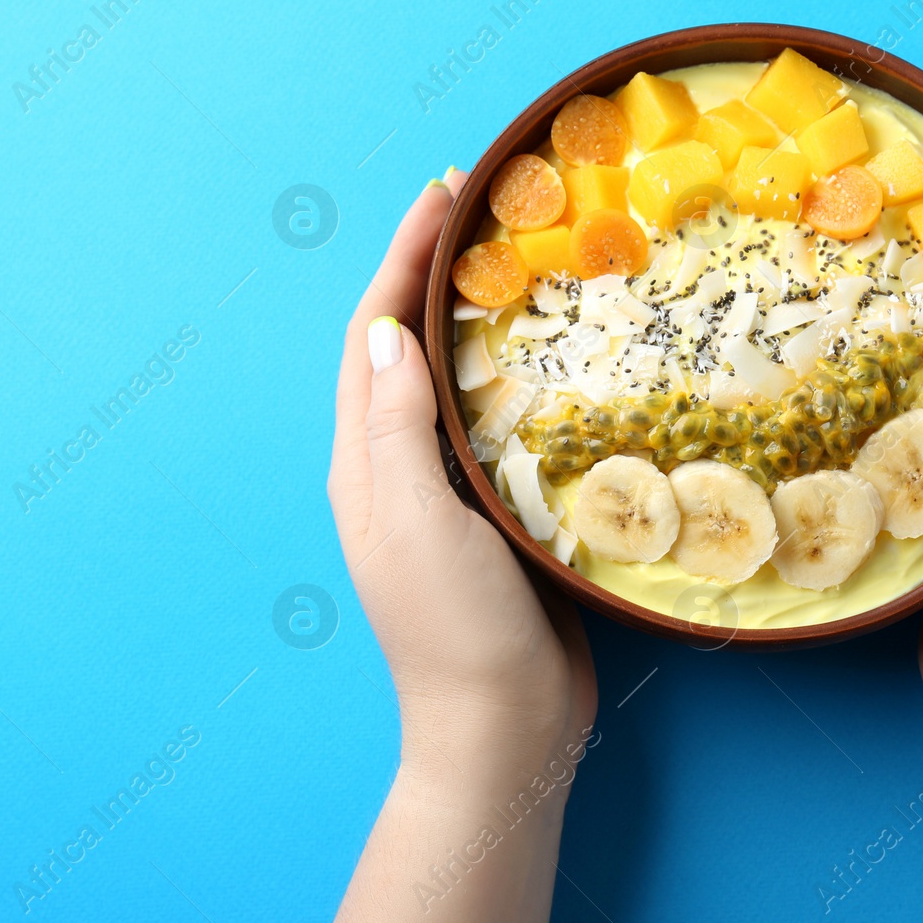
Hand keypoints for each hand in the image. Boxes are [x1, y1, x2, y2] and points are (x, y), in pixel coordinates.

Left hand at [327, 170, 596, 775]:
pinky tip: (556, 357)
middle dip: (435, 273)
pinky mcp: (496, 514)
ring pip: (455, 382)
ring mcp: (448, 492)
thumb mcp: (416, 521)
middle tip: (487, 211)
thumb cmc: (455, 630)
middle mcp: (399, 468)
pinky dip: (518, 377)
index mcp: (366, 465)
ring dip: (476, 318)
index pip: (372, 338)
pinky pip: (499, 425)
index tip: (440, 194)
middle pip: (408, 348)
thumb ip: (397, 425)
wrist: (503, 728)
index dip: (400, 261)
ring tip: (521, 262)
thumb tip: (383, 328)